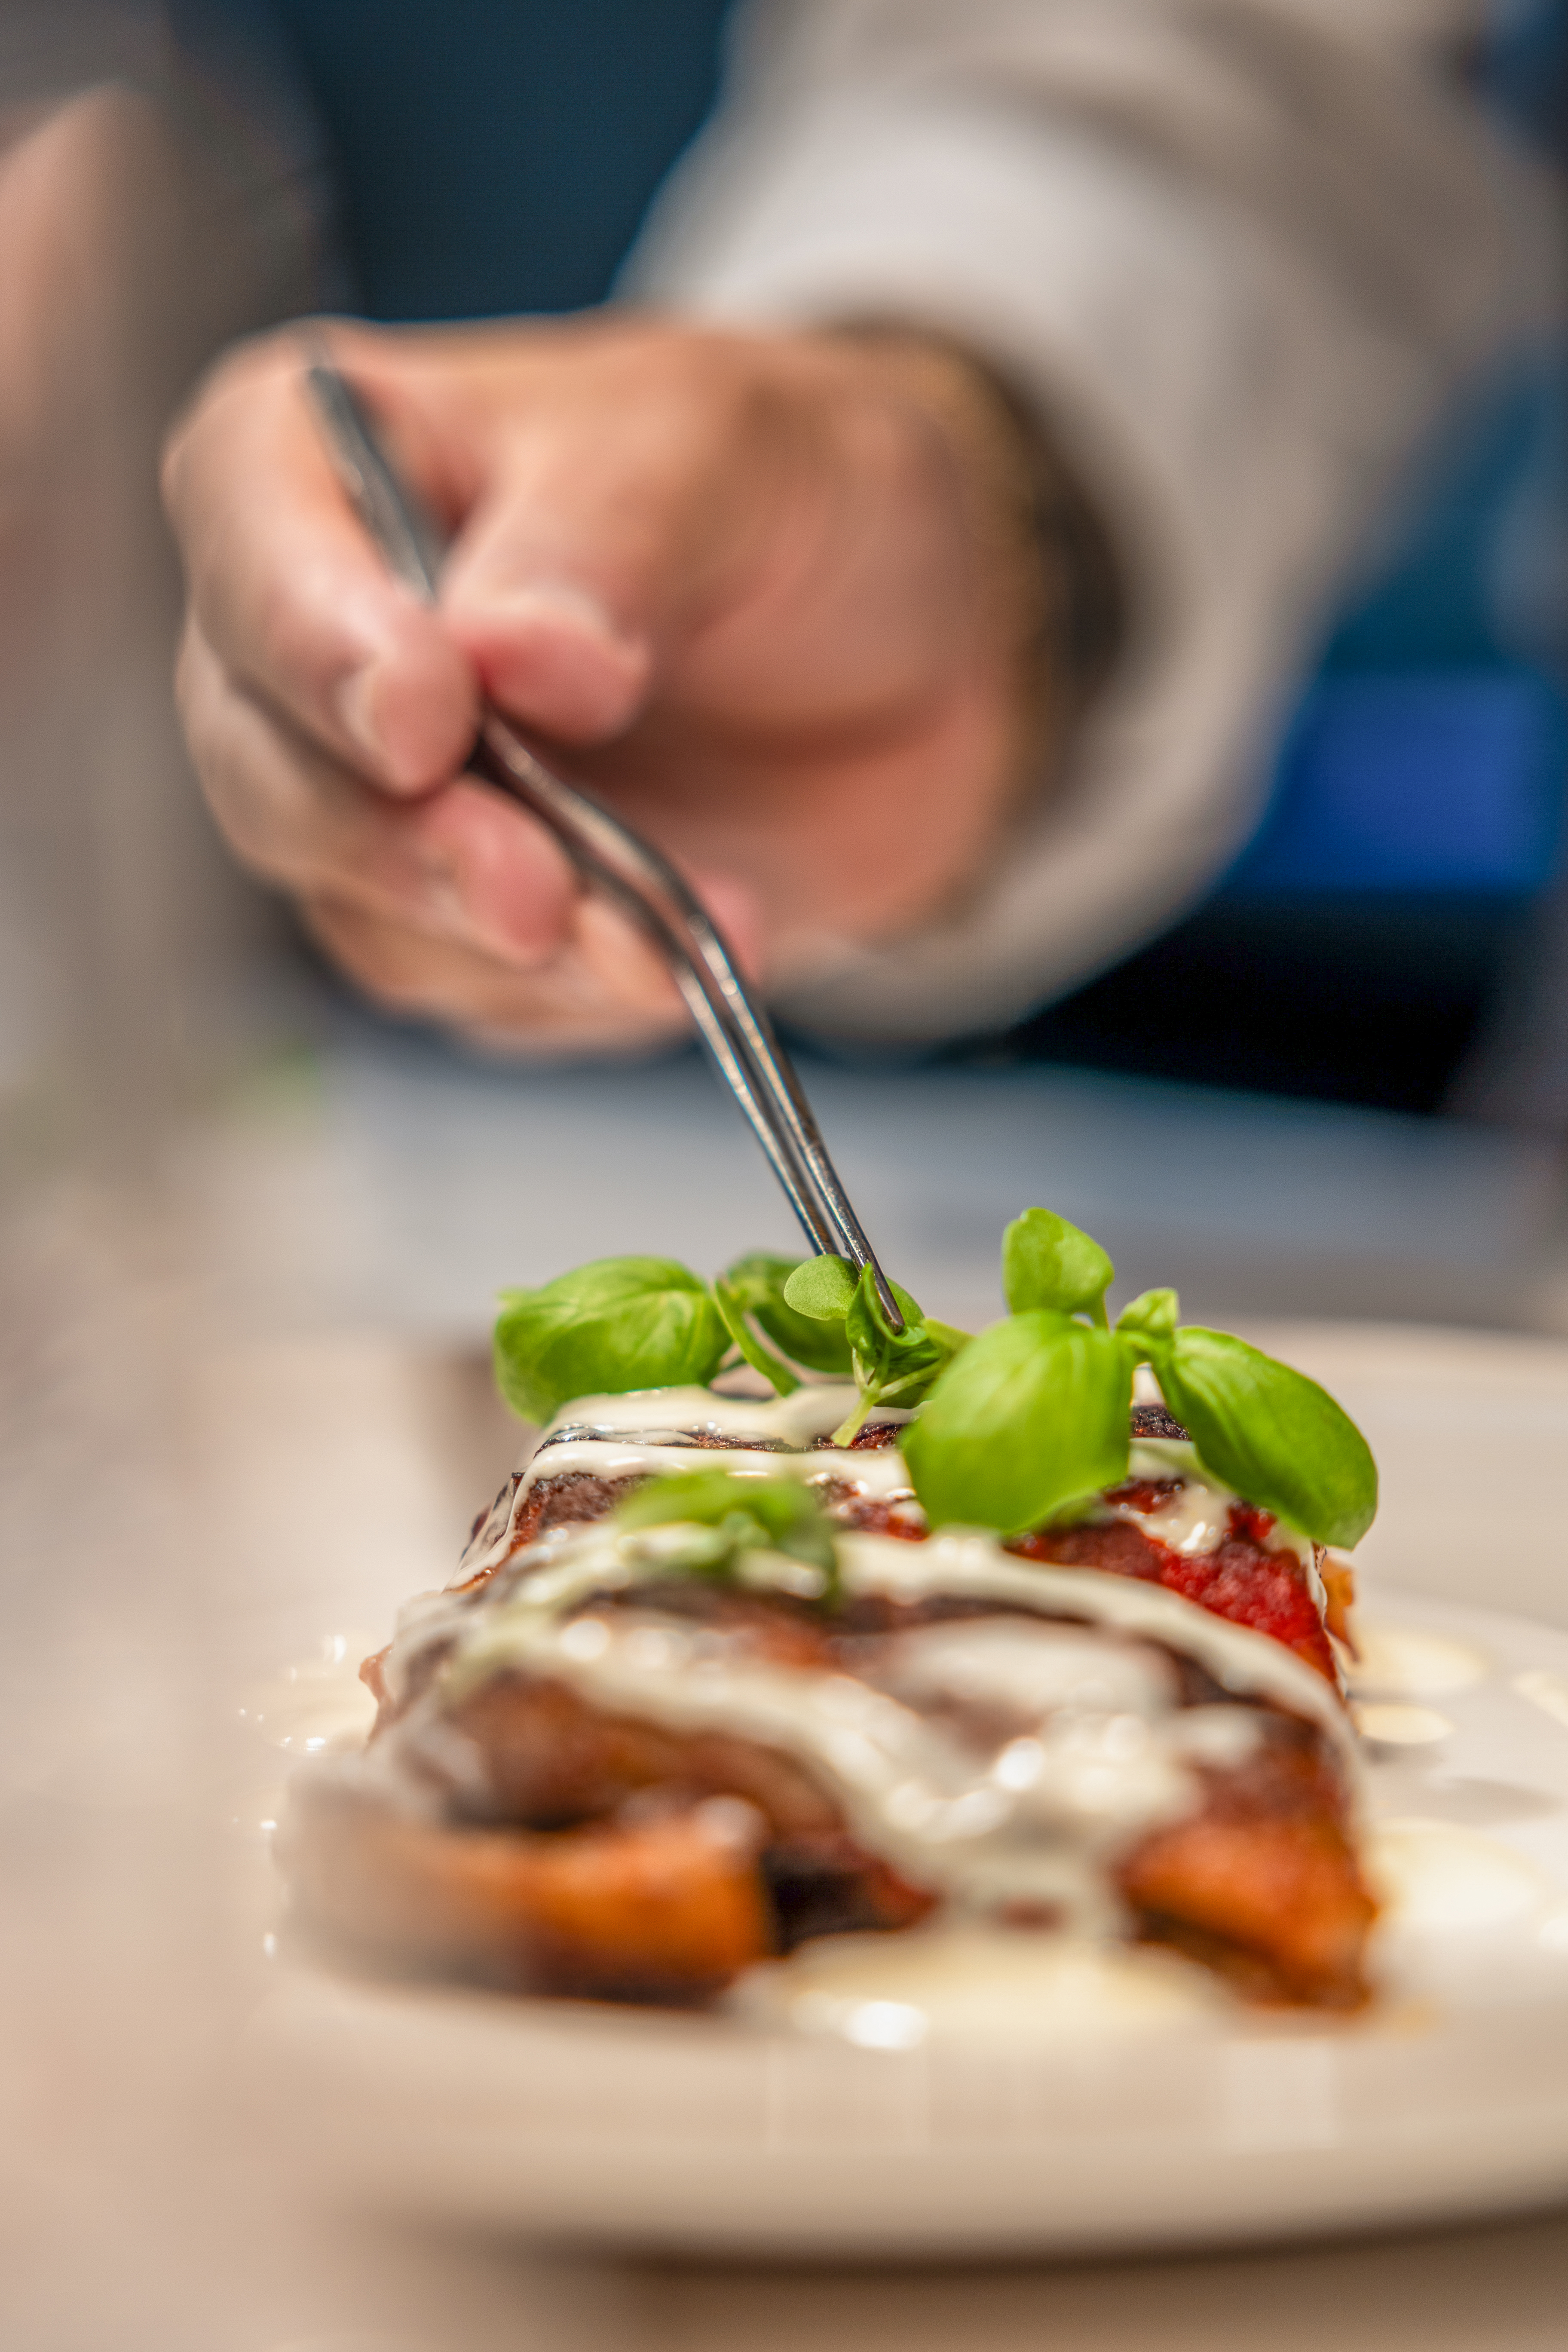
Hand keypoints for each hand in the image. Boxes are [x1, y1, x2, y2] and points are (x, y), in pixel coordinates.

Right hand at [163, 313, 1041, 1050]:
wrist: (911, 656)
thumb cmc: (791, 501)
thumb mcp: (732, 453)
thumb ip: (613, 536)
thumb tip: (518, 656)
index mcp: (337, 456)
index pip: (245, 530)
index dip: (311, 638)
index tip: (427, 716)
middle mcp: (322, 636)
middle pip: (268, 763)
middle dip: (403, 846)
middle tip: (535, 892)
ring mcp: (382, 796)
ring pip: (362, 907)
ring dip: (514, 947)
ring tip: (659, 938)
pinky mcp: (463, 919)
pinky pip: (475, 989)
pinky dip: (582, 991)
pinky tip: (682, 953)